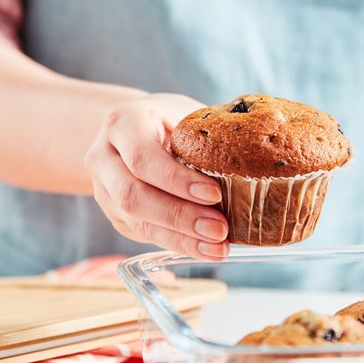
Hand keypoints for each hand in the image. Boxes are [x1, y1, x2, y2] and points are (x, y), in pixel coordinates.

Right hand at [84, 93, 229, 259]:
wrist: (132, 131)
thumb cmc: (168, 120)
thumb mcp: (184, 114)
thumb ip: (207, 133)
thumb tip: (259, 155)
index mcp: (122, 123)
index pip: (143, 157)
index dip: (177, 180)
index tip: (214, 194)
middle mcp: (103, 157)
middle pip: (133, 195)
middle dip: (180, 216)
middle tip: (220, 228)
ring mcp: (104, 189)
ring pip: (137, 220)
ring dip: (181, 237)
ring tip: (218, 246)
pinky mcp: (115, 214)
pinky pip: (145, 234)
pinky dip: (179, 244)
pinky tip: (207, 249)